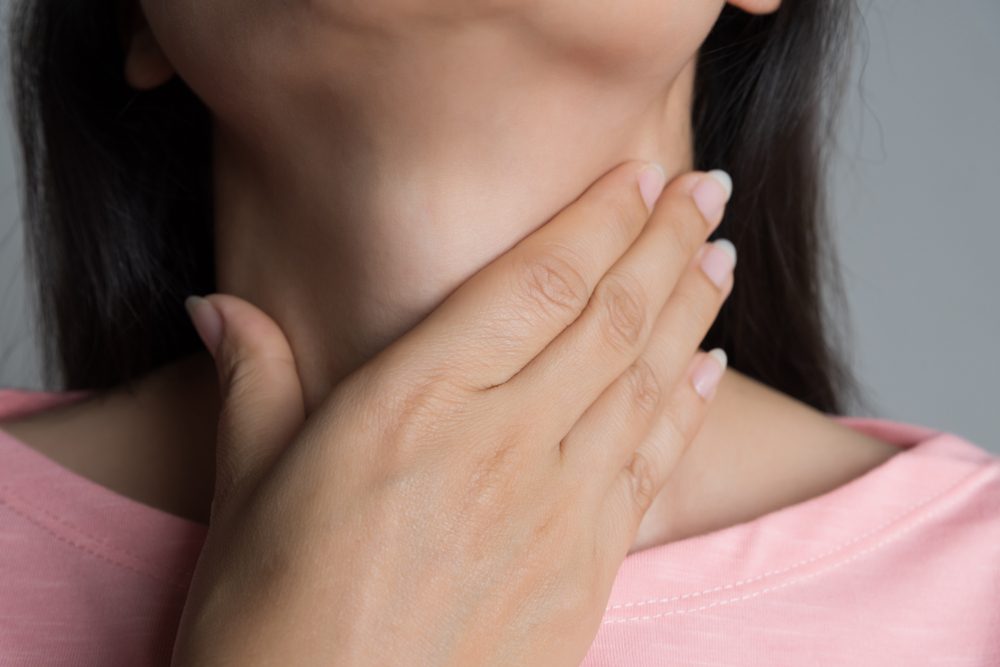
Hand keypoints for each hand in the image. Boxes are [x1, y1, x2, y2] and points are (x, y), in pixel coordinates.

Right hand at [171, 160, 734, 666]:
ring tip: (719, 257)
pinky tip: (707, 368)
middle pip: (609, 317)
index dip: (599, 217)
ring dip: (690, 311)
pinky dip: (686, 407)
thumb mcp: (246, 491)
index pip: (535, 280)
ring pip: (645, 381)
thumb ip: (254, 382)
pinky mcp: (584, 574)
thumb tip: (220, 305)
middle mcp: (499, 443)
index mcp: (413, 404)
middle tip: (706, 191)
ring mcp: (555, 511)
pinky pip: (652, 466)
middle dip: (666, 242)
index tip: (642, 173)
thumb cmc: (269, 625)